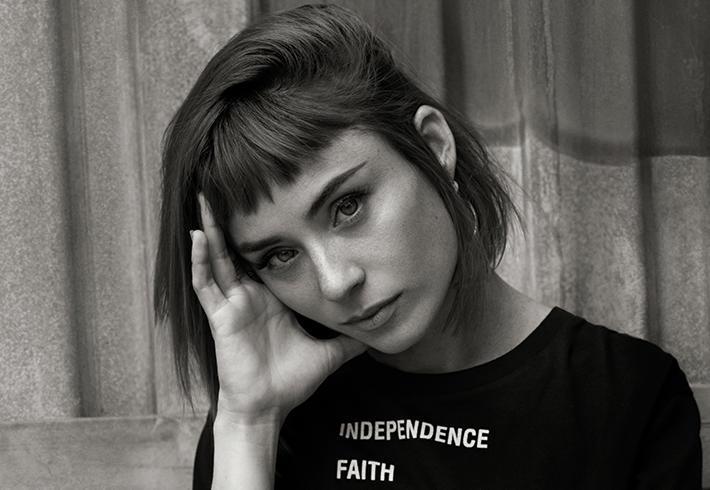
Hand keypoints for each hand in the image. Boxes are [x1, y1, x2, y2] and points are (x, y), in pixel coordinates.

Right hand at [191, 194, 365, 424]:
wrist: (268, 408)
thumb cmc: (289, 381)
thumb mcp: (328, 353)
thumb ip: (348, 341)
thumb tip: (375, 335)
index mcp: (271, 299)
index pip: (267, 257)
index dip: (266, 231)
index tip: (273, 202)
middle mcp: (249, 296)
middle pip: (237, 249)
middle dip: (232, 219)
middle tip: (227, 184)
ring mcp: (232, 304)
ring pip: (216, 259)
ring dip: (211, 230)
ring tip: (205, 198)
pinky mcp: (220, 317)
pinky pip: (206, 284)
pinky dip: (200, 260)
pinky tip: (198, 236)